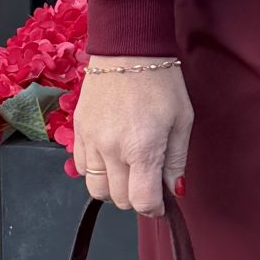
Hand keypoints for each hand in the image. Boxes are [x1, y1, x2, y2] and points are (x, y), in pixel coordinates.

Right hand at [69, 64, 193, 214]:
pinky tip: (111, 156)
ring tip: (128, 169)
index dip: (154, 208)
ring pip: (96, 188)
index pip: (141, 201)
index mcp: (142, 149)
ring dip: (114, 187)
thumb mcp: (182, 121)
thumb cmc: (161, 83)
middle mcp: (111, 150)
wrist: (128, 50)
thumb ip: (176, 160)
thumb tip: (174, 190)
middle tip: (148, 181)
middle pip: (118, 199)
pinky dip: (96, 170)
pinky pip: (82, 167)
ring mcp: (90, 141)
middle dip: (135, 197)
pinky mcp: (78, 131)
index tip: (161, 202)